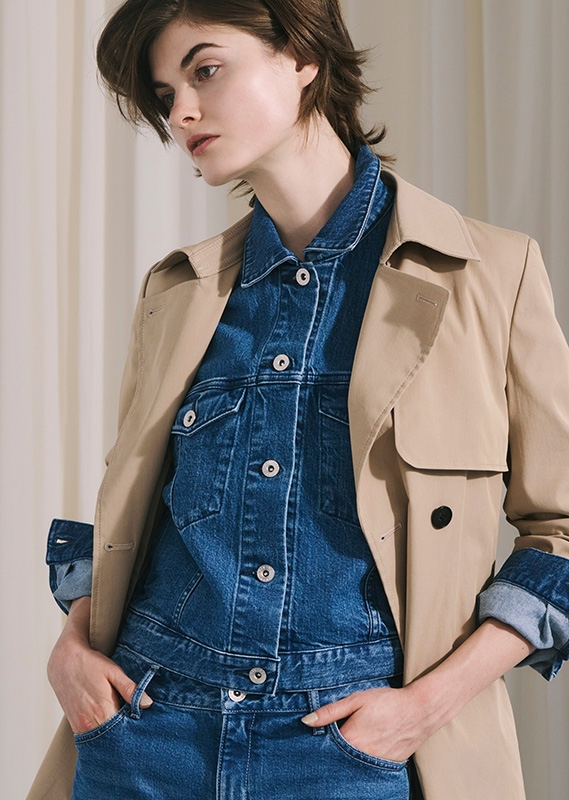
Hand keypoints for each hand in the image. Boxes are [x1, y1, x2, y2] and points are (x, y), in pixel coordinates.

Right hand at [47, 597, 151, 733]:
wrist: (63, 662)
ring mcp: (80, 727)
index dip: (136, 729)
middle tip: (137, 726)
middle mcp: (90, 723)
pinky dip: (103, 733)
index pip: (125, 730)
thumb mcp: (113, 671)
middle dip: (126, 734)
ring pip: (103, 739)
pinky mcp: (75, 726)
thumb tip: (147, 703)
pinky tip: (110, 724)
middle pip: (114, 738)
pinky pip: (92, 737)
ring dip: (114, 734)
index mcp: (103, 710)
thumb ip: (130, 689)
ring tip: (124, 725)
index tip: (144, 726)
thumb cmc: (90, 664)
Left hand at [301, 684, 431, 762]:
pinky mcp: (387, 767)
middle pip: (339, 759)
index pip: (326, 748)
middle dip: (333, 752)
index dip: (320, 742)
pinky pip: (369, 768)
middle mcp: (361, 757)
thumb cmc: (387, 702)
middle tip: (336, 739)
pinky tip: (365, 749)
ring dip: (349, 757)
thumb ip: (330, 711)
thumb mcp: (356, 699)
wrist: (419, 710)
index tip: (317, 736)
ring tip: (353, 743)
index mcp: (351, 739)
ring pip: (353, 765)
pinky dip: (364, 761)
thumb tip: (306, 721)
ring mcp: (375, 764)